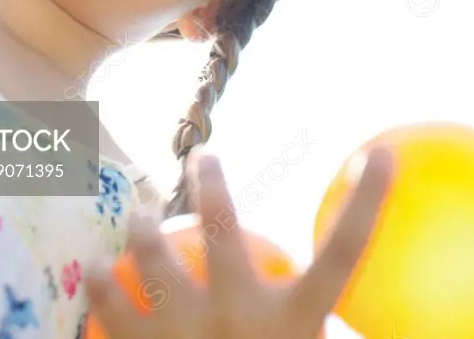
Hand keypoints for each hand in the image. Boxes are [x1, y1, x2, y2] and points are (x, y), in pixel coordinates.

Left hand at [85, 146, 393, 337]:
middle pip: (226, 232)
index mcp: (293, 324)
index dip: (365, 201)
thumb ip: (303, 334)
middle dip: (211, 186)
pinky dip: (100, 284)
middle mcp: (239, 318)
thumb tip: (337, 326)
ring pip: (157, 258)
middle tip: (201, 159)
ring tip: (137, 214)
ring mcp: (184, 335)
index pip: (341, 253)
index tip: (377, 154)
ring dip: (142, 228)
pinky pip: (110, 305)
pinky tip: (96, 270)